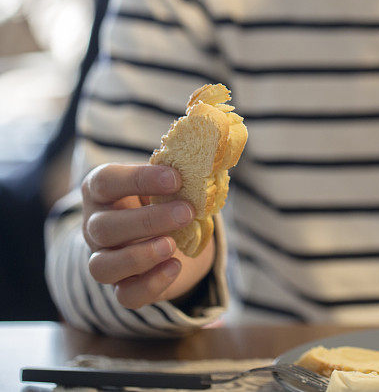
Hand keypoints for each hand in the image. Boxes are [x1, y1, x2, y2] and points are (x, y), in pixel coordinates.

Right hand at [81, 163, 214, 308]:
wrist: (169, 234)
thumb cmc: (165, 199)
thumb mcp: (169, 183)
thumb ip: (178, 175)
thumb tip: (201, 166)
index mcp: (101, 191)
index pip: (106, 181)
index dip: (139, 179)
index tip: (176, 178)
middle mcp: (94, 226)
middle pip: (104, 228)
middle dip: (147, 220)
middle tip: (186, 212)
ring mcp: (104, 259)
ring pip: (103, 267)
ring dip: (140, 256)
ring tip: (173, 245)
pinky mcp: (122, 287)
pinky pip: (126, 295)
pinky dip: (151, 284)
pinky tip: (175, 267)